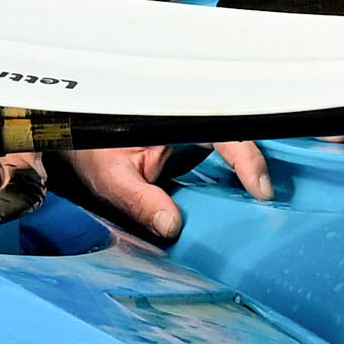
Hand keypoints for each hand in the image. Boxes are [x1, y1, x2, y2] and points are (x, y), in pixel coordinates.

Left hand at [62, 139, 273, 240]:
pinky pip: (222, 158)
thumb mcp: (111, 176)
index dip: (247, 158)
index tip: (259, 189)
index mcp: (176, 117)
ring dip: (246, 173)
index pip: (224, 132)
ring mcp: (195, 132)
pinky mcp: (194, 147)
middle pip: (238, 137)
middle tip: (267, 202)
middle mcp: (191, 120)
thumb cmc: (92, 148)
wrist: (76, 137)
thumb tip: (172, 226)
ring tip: (257, 204)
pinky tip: (238, 202)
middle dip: (257, 166)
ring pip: (234, 145)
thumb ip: (139, 200)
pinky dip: (233, 178)